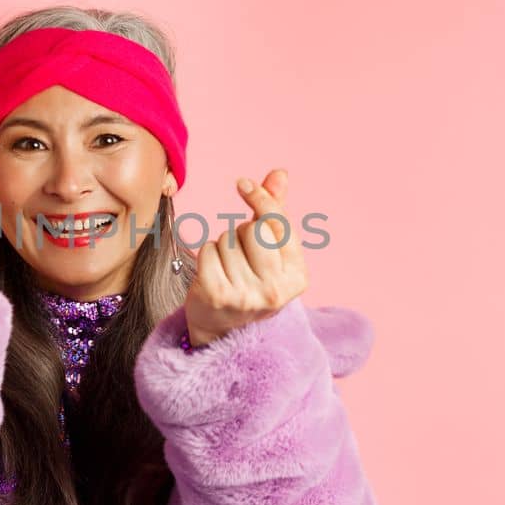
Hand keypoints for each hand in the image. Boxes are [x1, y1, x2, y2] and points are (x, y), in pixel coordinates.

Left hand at [184, 169, 307, 345]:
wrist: (222, 330)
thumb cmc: (249, 280)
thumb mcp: (270, 251)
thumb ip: (275, 212)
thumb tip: (280, 173)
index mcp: (298, 277)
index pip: (278, 224)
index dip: (260, 199)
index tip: (243, 184)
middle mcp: (277, 290)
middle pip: (253, 229)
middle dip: (242, 233)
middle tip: (241, 256)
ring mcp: (247, 296)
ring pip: (227, 239)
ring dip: (223, 247)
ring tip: (228, 270)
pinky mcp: (217, 296)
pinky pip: (208, 250)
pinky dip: (206, 256)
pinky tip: (212, 275)